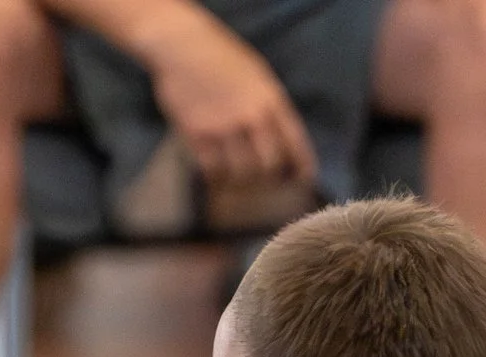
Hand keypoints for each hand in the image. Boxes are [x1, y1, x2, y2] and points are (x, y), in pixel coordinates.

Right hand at [139, 11, 316, 188]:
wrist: (181, 46)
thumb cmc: (220, 56)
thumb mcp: (257, 74)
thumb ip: (269, 104)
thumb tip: (279, 138)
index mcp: (271, 98)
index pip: (295, 141)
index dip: (302, 165)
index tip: (303, 179)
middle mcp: (250, 115)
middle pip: (269, 164)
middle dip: (268, 178)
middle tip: (263, 182)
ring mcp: (223, 125)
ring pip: (241, 171)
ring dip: (240, 180)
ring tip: (235, 177)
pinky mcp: (197, 133)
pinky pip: (211, 168)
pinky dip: (214, 175)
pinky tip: (213, 172)